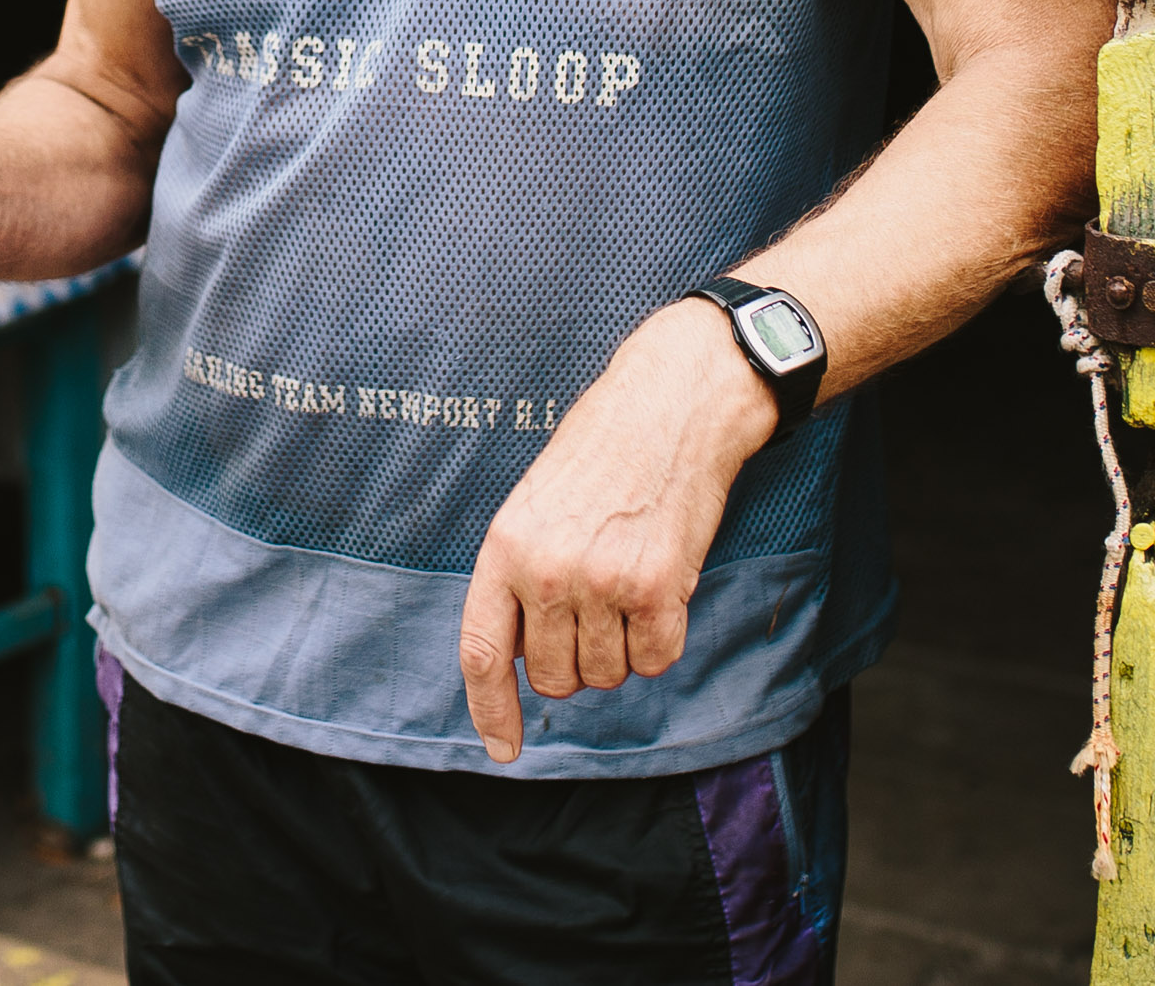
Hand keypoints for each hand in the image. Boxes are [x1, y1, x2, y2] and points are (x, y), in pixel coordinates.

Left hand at [455, 298, 776, 761]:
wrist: (671, 406)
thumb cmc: (602, 455)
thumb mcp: (535, 507)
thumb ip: (519, 580)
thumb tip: (519, 660)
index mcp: (504, 549)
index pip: (484, 654)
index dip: (491, 711)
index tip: (503, 750)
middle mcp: (547, 572)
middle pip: (554, 678)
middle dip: (576, 660)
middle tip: (597, 604)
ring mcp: (603, 583)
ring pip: (607, 675)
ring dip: (622, 647)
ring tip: (629, 581)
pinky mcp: (659, 589)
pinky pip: (656, 660)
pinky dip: (662, 639)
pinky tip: (662, 586)